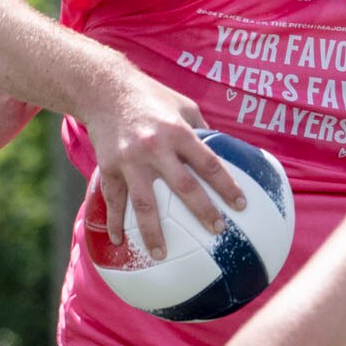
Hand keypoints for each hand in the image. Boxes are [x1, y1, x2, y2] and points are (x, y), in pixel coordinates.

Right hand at [80, 69, 243, 258]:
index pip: (209, 163)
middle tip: (217, 232)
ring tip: (161, 255)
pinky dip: (115, 222)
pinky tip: (120, 241)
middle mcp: (155, 147)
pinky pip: (113, 200)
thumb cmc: (151, 97)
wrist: (104, 89)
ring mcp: (130, 160)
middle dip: (202, 211)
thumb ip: (202, 130)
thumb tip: (225, 153)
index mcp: (178, 131)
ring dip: (153, 232)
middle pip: (183, 187)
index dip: (227, 185)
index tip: (241, 205)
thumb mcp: (183, 106)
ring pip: (144, 203)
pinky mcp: (109, 166)